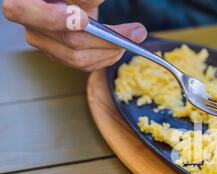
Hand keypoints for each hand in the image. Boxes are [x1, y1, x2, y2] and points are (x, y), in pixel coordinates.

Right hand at [3, 0, 147, 70]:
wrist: (69, 1)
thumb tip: (94, 8)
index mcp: (23, 1)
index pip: (19, 10)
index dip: (53, 18)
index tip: (83, 19)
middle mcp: (29, 25)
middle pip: (68, 40)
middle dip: (108, 39)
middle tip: (137, 32)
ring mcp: (43, 44)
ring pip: (78, 58)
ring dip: (112, 50)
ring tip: (134, 38)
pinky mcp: (58, 56)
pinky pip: (83, 65)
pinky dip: (106, 58)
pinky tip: (121, 49)